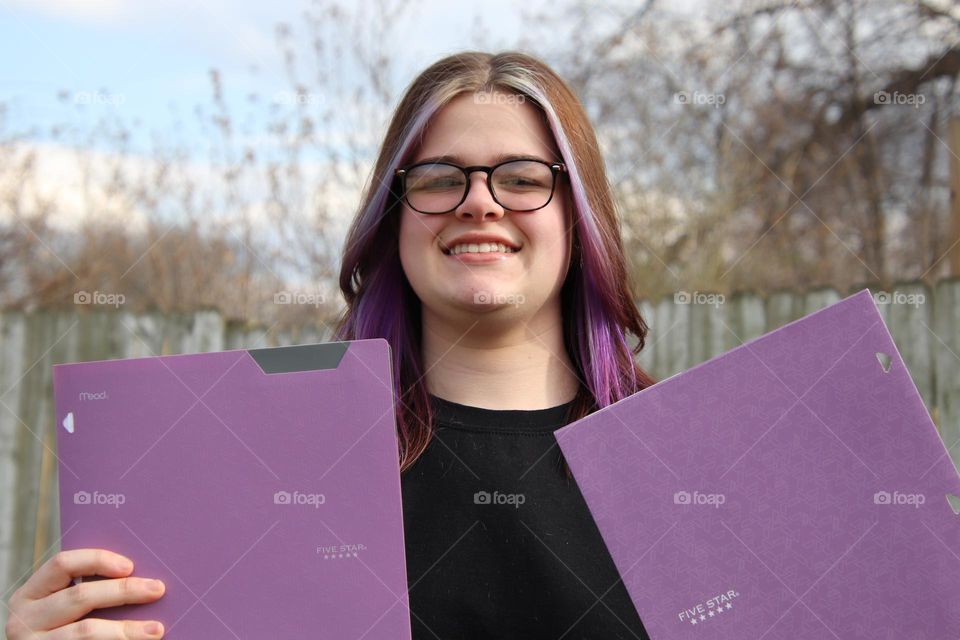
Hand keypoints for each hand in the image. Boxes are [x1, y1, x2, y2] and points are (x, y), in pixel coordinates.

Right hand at [5, 548, 165, 638]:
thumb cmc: (57, 629)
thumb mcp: (57, 606)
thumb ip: (83, 590)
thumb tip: (137, 577)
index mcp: (29, 595)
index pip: (62, 564)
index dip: (98, 560)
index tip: (130, 566)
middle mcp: (24, 620)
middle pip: (80, 596)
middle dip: (124, 591)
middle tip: (157, 589)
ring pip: (86, 631)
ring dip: (126, 629)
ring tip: (156, 629)